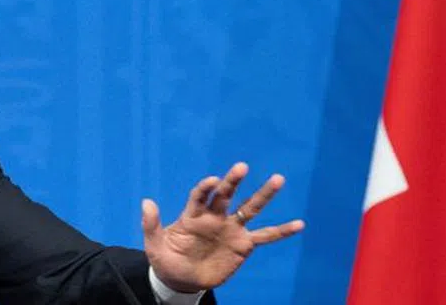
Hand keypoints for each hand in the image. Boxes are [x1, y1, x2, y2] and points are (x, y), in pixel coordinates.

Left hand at [141, 162, 303, 293]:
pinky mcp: (243, 245)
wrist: (182, 280)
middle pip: (227, 195)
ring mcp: (231, 229)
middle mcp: (215, 217)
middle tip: (241, 166)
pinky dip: (281, 231)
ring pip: (250, 208)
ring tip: (279, 179)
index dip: (206, 187)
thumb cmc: (167, 259)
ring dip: (263, 194)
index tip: (214, 181)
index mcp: (193, 215)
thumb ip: (151, 224)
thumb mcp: (154, 245)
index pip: (201, 195)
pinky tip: (299, 224)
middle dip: (233, 181)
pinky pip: (265, 236)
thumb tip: (146, 201)